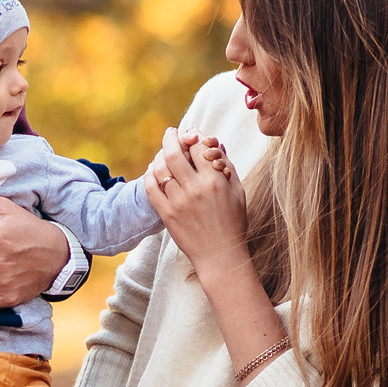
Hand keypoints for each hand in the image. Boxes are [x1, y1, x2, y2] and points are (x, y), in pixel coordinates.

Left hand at [143, 130, 248, 279]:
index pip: (198, 148)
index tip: (191, 133)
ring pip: (160, 168)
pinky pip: (151, 187)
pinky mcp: (166, 214)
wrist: (219, 254)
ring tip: (164, 151)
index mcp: (215, 181)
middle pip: (175, 152)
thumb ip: (225, 165)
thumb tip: (212, 143)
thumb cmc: (233, 221)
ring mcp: (178, 202)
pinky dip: (150, 174)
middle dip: (171, 137)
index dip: (194, 136)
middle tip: (171, 132)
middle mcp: (194, 189)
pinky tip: (154, 169)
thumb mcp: (237, 191)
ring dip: (160, 154)